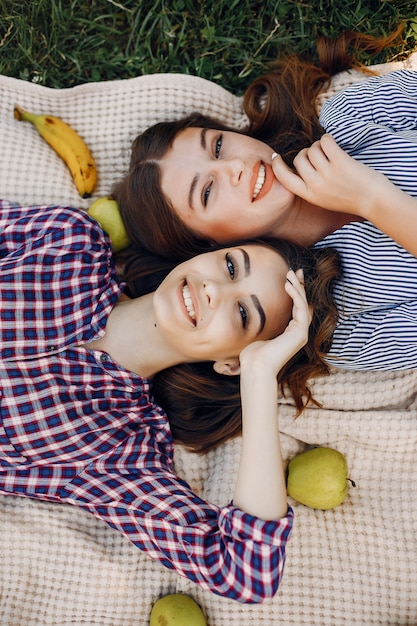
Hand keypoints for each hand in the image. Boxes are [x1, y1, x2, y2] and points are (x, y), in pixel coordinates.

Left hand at [239, 268, 310, 376]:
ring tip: (291, 273)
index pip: (296, 308)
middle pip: (303, 304)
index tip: (290, 278)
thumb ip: (263, 323)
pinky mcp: (300, 333)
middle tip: (295, 270)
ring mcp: (301, 333)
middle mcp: (298, 333)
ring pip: (303, 304)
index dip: (295, 292)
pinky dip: (296, 295)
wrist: (256, 367)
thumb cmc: (253, 355)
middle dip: (299, 286)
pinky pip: (301, 308)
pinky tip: (288, 285)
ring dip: (298, 287)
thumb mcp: (258, 334)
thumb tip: (253, 313)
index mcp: (290, 333)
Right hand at [271, 134, 390, 217]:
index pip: (284, 178)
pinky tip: (333, 143)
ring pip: (312, 149)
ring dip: (319, 146)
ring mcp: (328, 173)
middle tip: (318, 155)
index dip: (277, 166)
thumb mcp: (323, 199)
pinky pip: (325, 142)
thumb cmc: (350, 199)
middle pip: (299, 158)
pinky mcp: (340, 162)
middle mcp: (316, 185)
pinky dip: (328, 139)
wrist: (374, 201)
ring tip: (330, 152)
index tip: (276, 157)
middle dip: (306, 153)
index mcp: (309, 195)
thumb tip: (297, 165)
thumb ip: (309, 186)